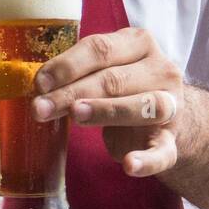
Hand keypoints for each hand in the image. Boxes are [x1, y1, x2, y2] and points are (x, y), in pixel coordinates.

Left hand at [31, 27, 182, 176]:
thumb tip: (38, 86)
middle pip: (114, 79)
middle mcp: (159, 70)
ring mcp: (171, 105)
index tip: (40, 83)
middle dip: (73, 93)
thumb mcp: (104, 68)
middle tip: (40, 108)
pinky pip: (163, 152)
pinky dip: (148, 160)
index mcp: (138, 44)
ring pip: (142, 107)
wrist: (165, 116)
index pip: (100, 49)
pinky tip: (130, 165)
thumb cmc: (123, 87)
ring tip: (76, 116)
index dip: (67, 66)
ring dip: (106, 111)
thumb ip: (77, 73)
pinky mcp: (171, 140)